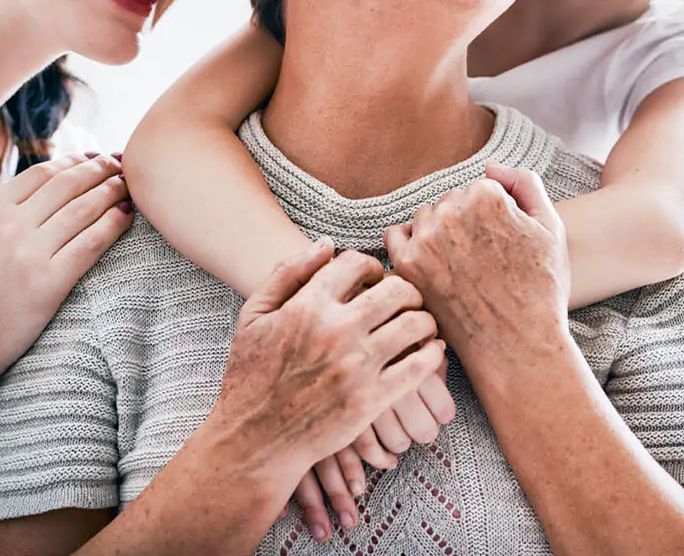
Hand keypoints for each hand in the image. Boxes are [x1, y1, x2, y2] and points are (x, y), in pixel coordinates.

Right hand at [0, 153, 131, 383]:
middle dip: (99, 169)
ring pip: (83, 209)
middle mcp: (8, 226)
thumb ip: (8, 213)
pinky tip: (127, 215)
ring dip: (112, 191)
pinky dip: (114, 224)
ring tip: (128, 185)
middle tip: (119, 164)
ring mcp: (28, 253)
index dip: (74, 161)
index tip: (94, 157)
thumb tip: (52, 187)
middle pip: (67, 184)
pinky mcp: (48, 282)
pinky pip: (91, 242)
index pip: (42, 172)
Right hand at [215, 240, 445, 540]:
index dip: (371, 265)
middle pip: (396, 289)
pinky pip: (419, 367)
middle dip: (406, 290)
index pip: (357, 263)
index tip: (375, 278)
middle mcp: (336, 330)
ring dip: (424, 320)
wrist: (253, 440)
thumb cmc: (251, 376)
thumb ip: (287, 274)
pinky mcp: (372, 400)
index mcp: (308, 305)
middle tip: (406, 300)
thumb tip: (325, 244)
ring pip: (415, 325)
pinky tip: (430, 352)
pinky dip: (432, 354)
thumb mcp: (254, 317)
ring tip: (420, 325)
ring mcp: (357, 366)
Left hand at [386, 162, 568, 366]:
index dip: (491, 218)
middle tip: (481, 262)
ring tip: (460, 269)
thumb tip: (490, 166)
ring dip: (436, 235)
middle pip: (449, 203)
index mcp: (487, 196)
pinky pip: (396, 238)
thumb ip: (524, 184)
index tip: (500, 245)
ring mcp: (426, 239)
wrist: (518, 347)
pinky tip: (430, 267)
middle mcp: (452, 211)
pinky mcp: (407, 267)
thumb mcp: (550, 228)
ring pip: (424, 219)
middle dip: (462, 225)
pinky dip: (410, 248)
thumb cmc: (541, 289)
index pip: (477, 190)